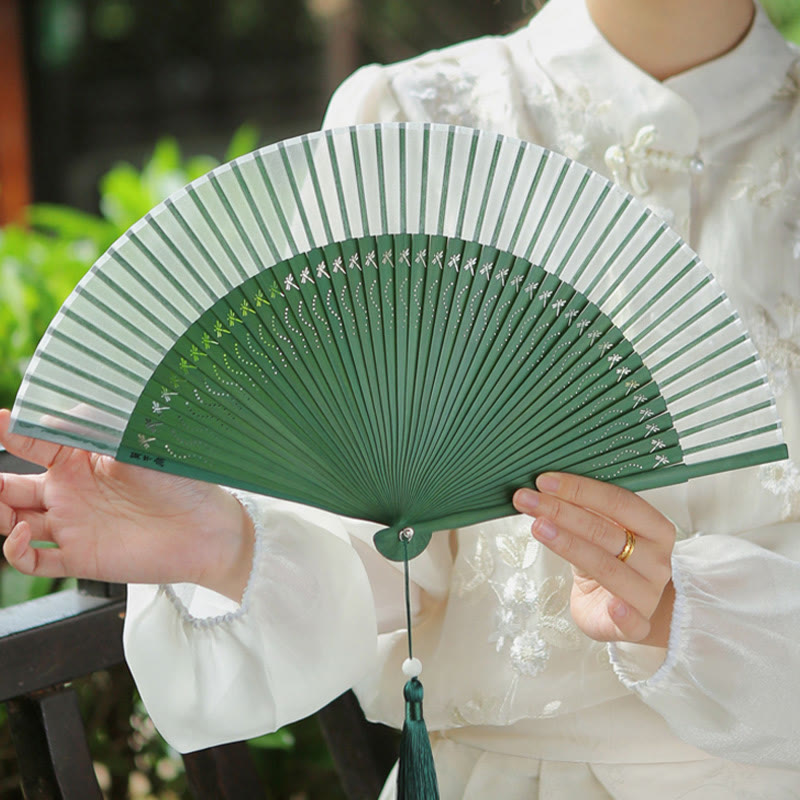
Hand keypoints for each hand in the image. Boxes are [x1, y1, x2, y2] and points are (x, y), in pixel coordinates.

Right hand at [0, 410, 253, 600]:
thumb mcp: (138, 443)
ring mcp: (72, 525)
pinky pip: (33, 561)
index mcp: (80, 459)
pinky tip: (22, 534)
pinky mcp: (80, 557)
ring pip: (11, 521)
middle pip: (9, 487)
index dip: (7, 431)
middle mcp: (70, 492)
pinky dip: (16, 551)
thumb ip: (97, 427)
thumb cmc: (179, 480)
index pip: (30, 443)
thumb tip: (53, 413)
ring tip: (0, 504)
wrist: (207, 528)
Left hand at [513, 472, 674, 646]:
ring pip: (607, 567)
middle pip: (605, 531)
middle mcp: (657, 559)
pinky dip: (624, 614)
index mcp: (655, 528)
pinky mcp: (637, 626)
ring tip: (537, 527)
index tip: (543, 481)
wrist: (622, 608)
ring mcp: (649, 593)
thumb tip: (543, 487)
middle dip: (561, 511)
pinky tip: (613, 606)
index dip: (580, 490)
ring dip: (569, 545)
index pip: (618, 501)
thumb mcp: (599, 534)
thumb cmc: (610, 562)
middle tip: (526, 500)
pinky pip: (633, 621)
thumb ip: (581, 513)